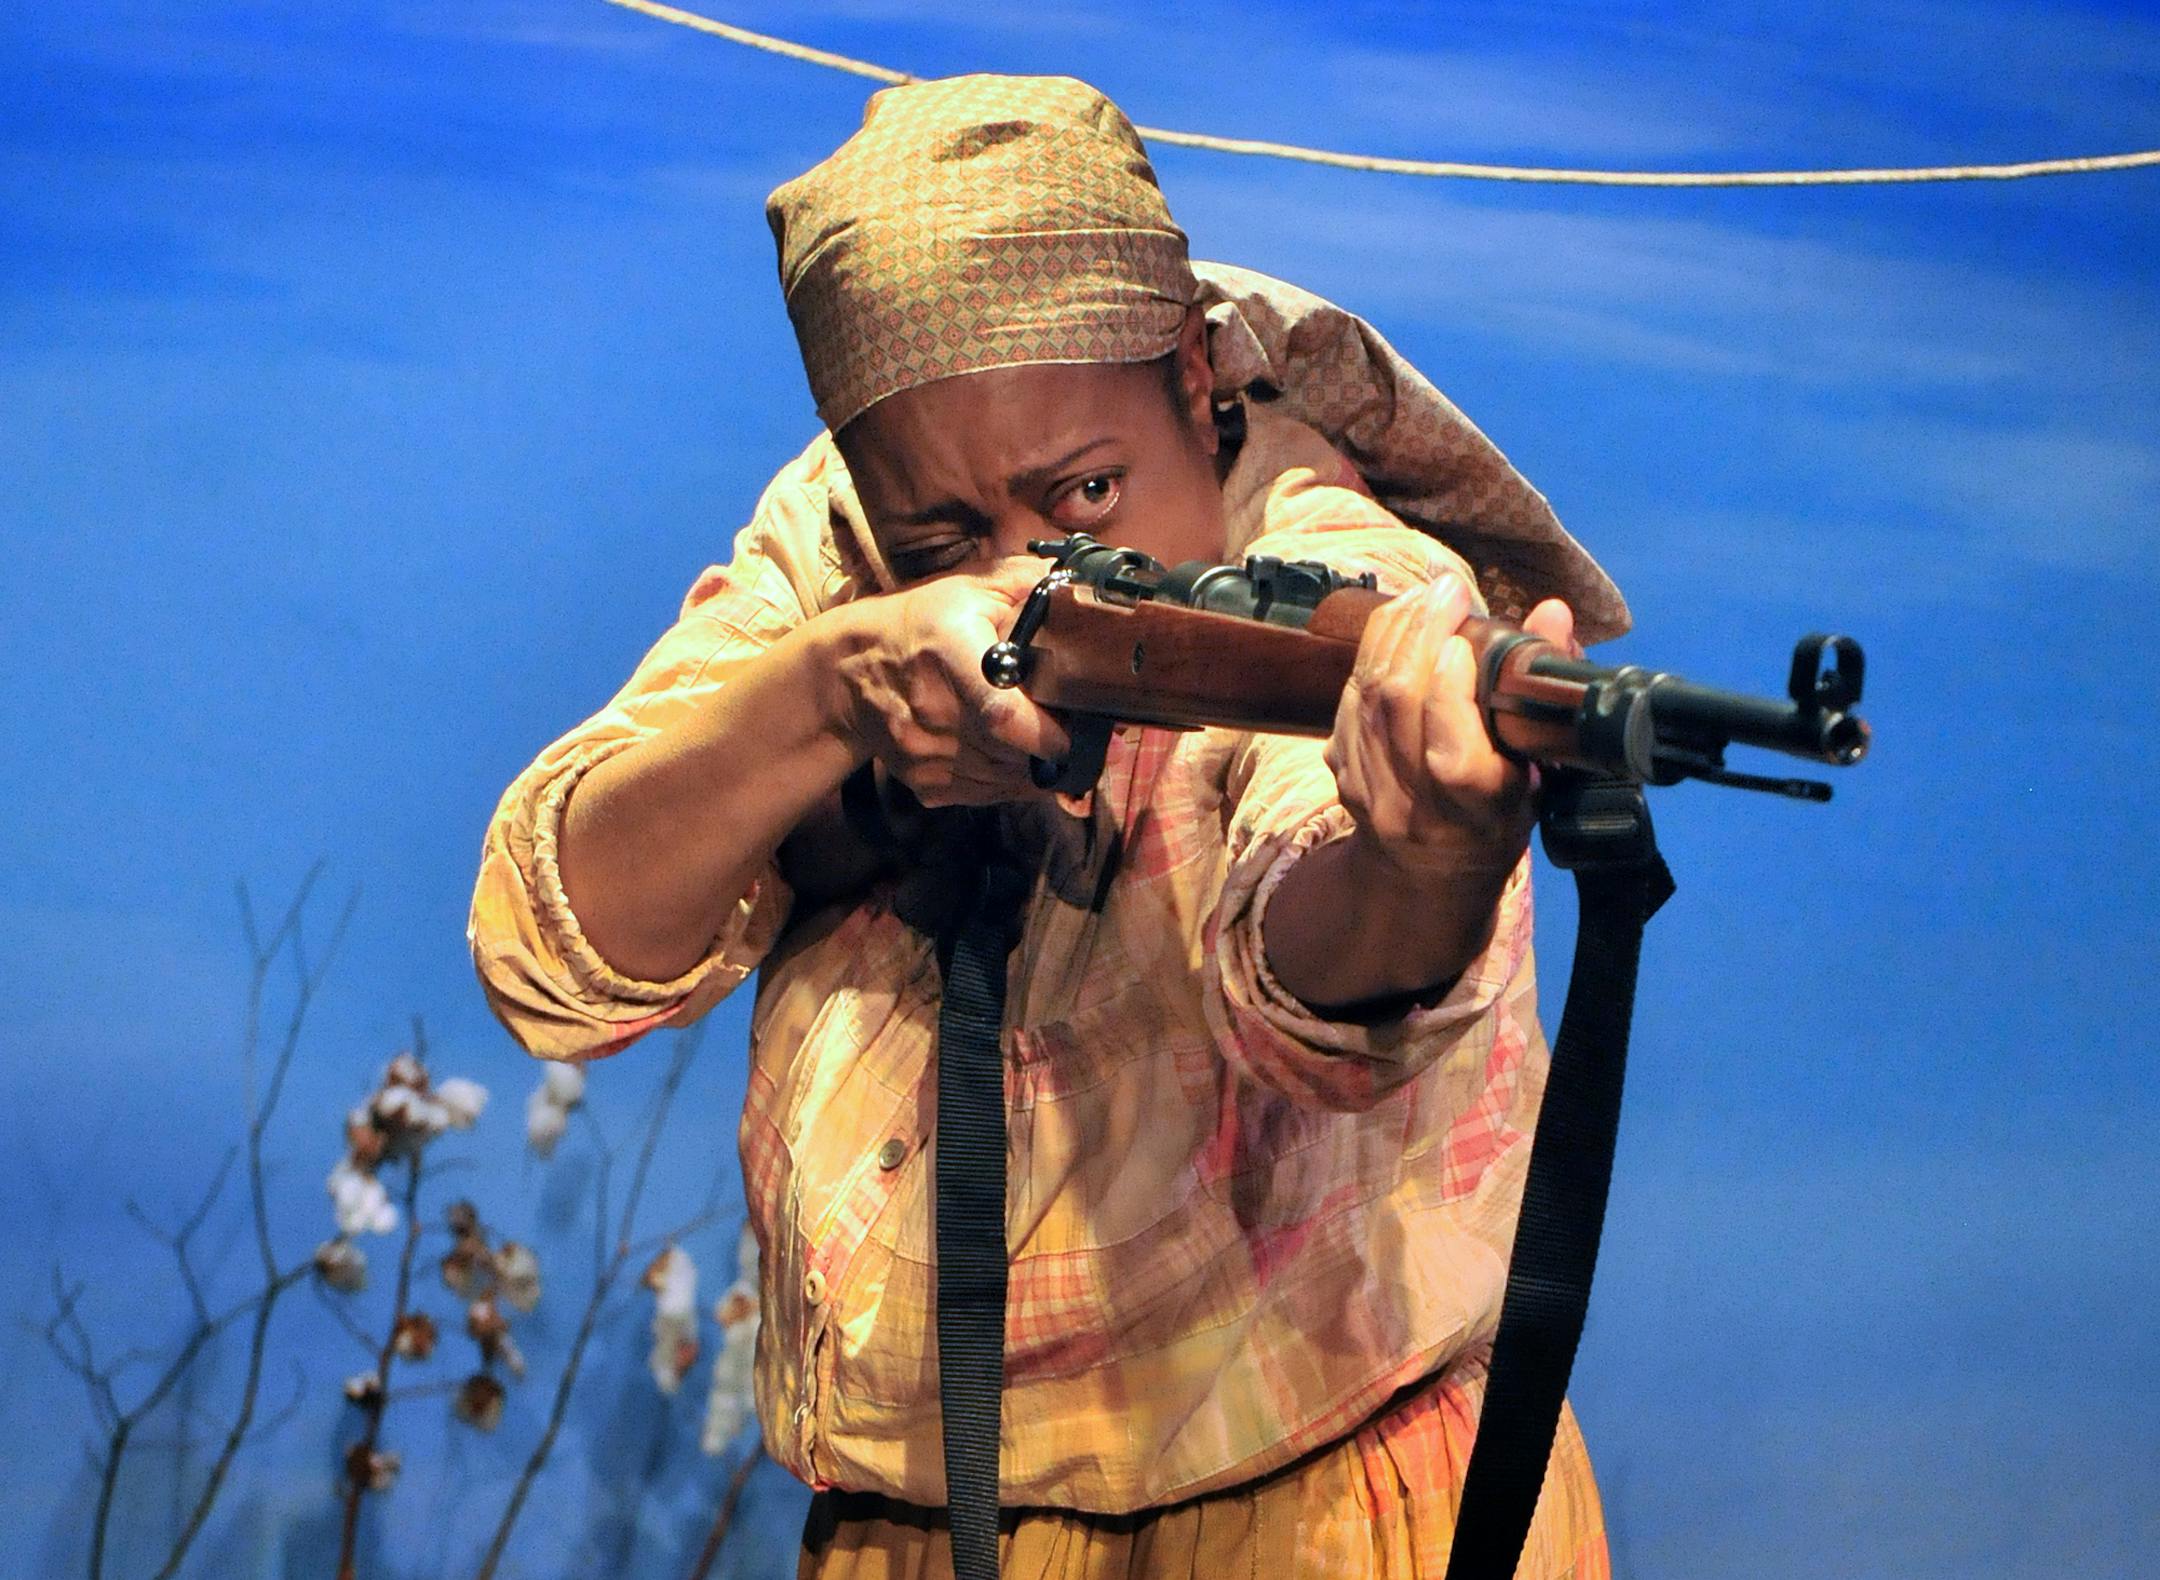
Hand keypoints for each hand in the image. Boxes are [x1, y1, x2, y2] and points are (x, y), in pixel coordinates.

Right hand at [831, 558, 1072, 807]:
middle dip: (1050, 750)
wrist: (851, 668)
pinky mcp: (921, 780)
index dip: (1045, 732)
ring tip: (1040, 744)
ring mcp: (924, 751)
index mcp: (951, 653)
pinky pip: (980, 795)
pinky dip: (1004, 784)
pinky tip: (1009, 760)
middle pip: (1011, 752)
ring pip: (1002, 780)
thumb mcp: (968, 587)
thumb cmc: (919, 622)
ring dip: (1031, 769)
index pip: (1001, 712)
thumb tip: (1077, 578)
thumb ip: (1025, 580)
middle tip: (1070, 732)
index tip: (1074, 731)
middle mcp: (934, 710)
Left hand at [1322, 573, 1579, 880]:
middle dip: (1420, 634)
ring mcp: (1369, 788)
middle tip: (1449, 590)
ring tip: (1426, 596)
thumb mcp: (1540, 774)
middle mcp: (1415, 804)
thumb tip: (1553, 611)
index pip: (1450, 754)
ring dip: (1394, 632)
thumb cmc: (1497, 819)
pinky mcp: (1342, 768)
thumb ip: (1546, 694)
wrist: (1427, 877)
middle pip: (1398, 706)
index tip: (1465, 642)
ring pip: (1366, 695)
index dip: (1449, 690)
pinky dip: (1372, 652)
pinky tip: (1398, 623)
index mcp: (1475, 812)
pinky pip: (1348, 697)